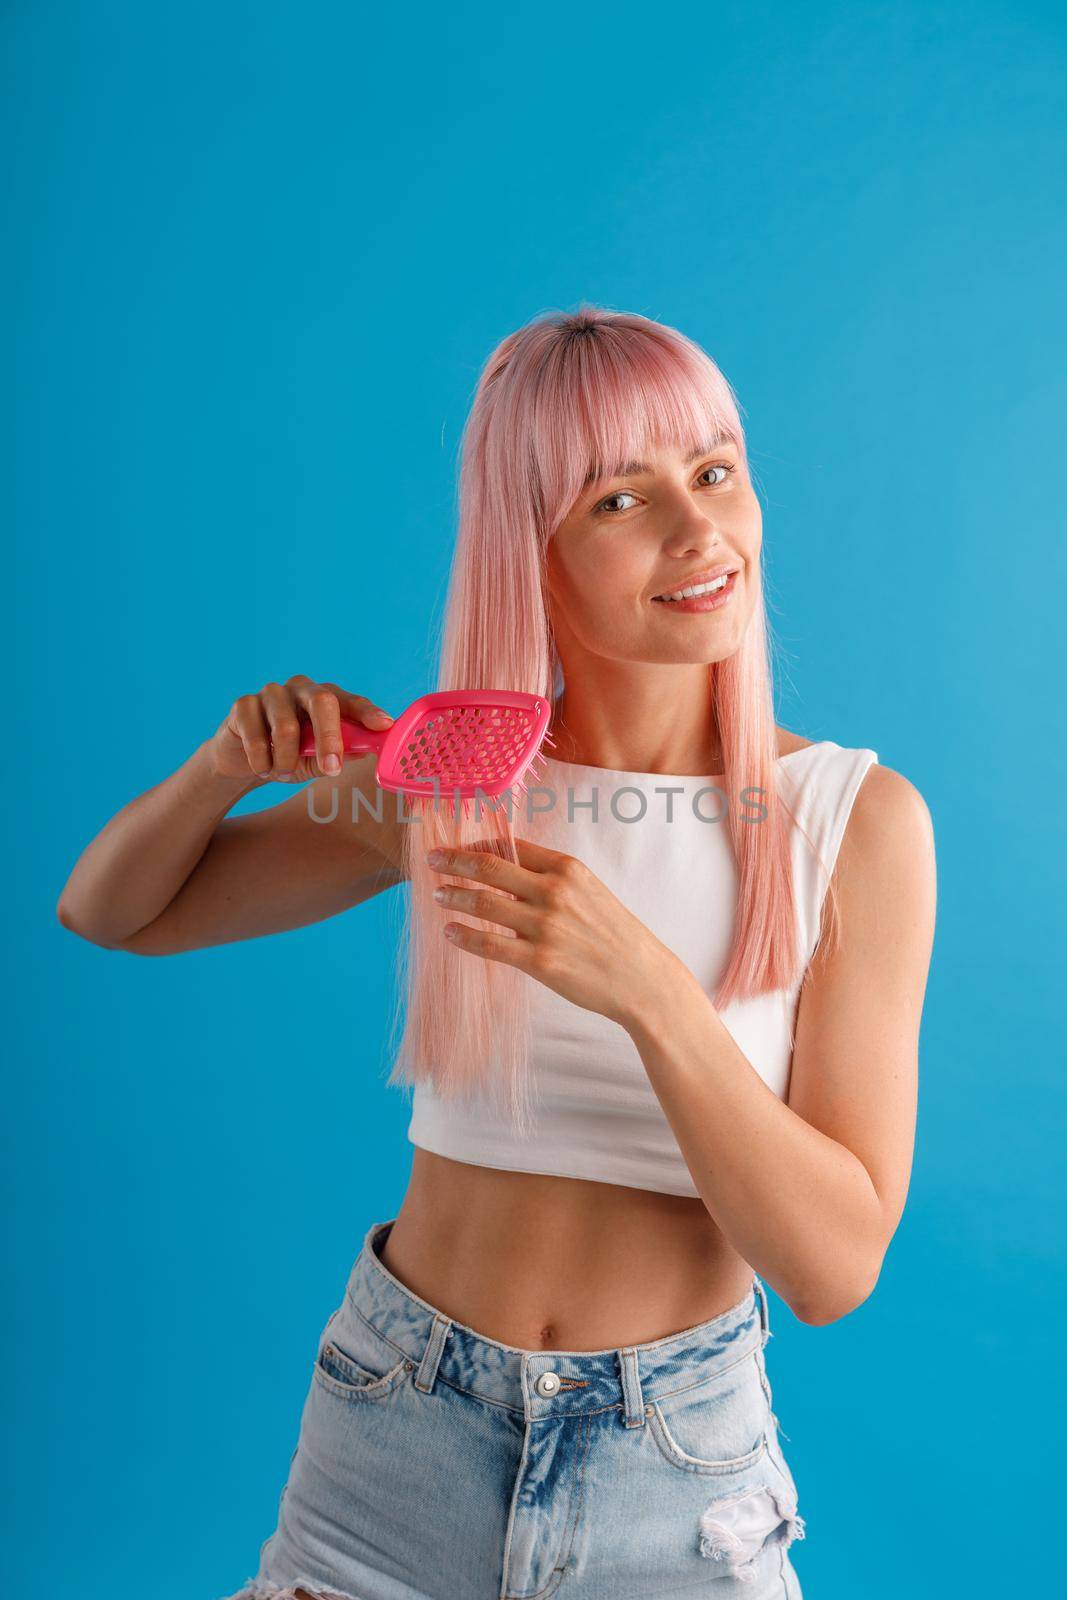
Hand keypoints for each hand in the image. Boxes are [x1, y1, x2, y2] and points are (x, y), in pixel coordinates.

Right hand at [209, 675, 393, 782]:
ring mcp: (271, 693)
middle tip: (331, 769)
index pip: (351, 701)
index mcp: (325, 698)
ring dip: (287, 761)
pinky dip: (262, 762)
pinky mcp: (243, 704)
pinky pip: (256, 737)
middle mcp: (301, 688)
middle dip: (329, 739)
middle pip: (322, 701)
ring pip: (286, 727)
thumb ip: (340, 754)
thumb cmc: (289, 756)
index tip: (383, 726)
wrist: (243, 761)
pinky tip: (262, 768)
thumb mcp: (317, 760)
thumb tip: (366, 751)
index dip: (368, 712)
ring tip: (283, 773)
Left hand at [426, 836, 683, 1030]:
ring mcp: (546, 926)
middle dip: (454, 862)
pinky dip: (464, 936)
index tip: (456, 846)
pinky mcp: (541, 961)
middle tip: (432, 861)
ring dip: (455, 896)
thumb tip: (508, 872)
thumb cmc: (615, 935)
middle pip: (489, 868)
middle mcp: (555, 891)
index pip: (511, 847)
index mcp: (568, 869)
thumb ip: (553, 879)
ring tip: (438, 895)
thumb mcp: (590, 892)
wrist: (643, 978)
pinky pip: (490, 944)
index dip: (477, 844)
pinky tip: (451, 932)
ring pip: (484, 903)